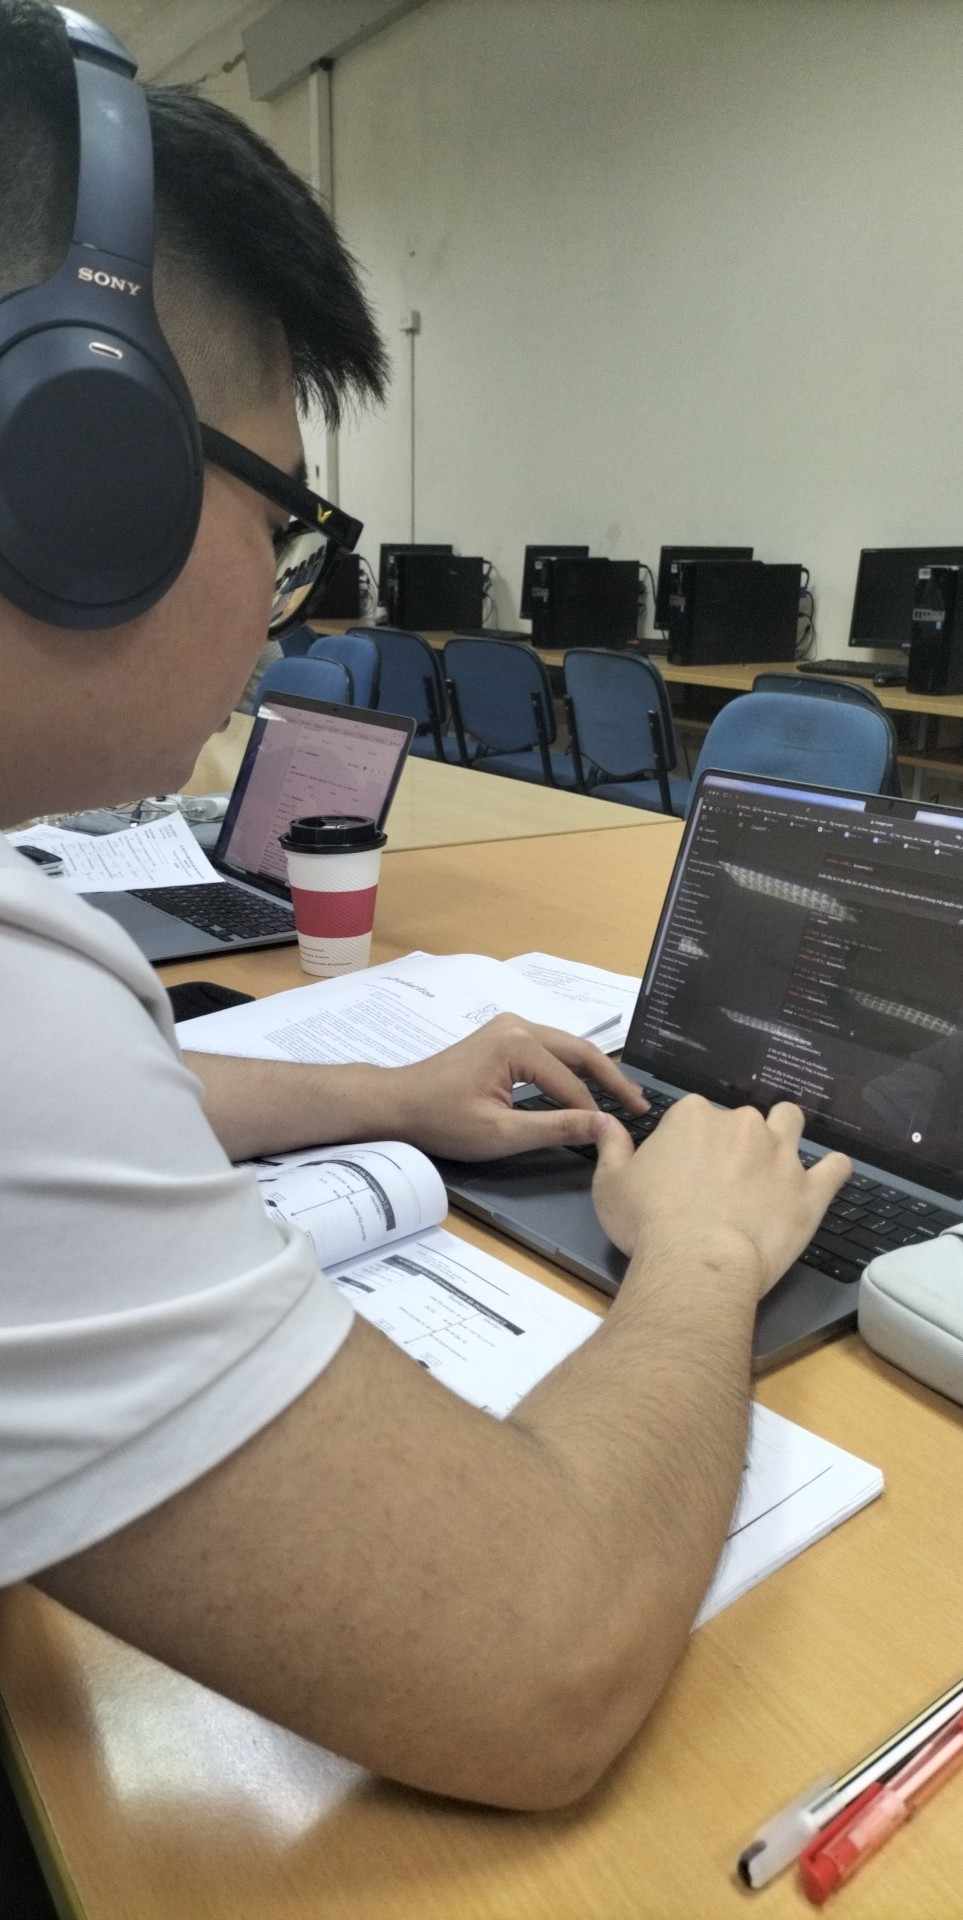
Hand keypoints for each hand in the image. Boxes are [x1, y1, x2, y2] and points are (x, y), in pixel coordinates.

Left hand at [391, 1013, 648, 1160]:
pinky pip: (550, 1051)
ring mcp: (510, 1027)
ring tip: (621, 1099)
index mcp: (518, 1044)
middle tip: (641, 1106)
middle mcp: (519, 1025)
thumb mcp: (502, 1134)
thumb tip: (605, 1128)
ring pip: (567, 1049)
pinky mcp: (504, 1036)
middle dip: (612, 1080)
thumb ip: (556, 1128)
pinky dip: (572, 1070)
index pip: (572, 1082)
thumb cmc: (443, 1121)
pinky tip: (586, 1089)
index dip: (596, 1112)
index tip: (622, 1135)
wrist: (398, 1104)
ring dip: (594, 1073)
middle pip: (580, 1052)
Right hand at [592, 1095, 850, 1296]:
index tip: (685, 1170)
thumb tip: (606, 1121)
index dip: (690, 1142)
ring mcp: (781, 1154)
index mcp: (693, 1116)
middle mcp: (742, 1123)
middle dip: (737, 1140)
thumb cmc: (648, 1223)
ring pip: (792, 1123)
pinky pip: (835, 1167)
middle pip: (743, 1119)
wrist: (698, 1263)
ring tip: (774, 1164)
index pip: (694, 1114)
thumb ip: (611, 1148)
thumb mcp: (611, 1184)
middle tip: (724, 1178)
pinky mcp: (810, 1189)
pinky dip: (832, 1169)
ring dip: (785, 1135)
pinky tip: (825, 1177)